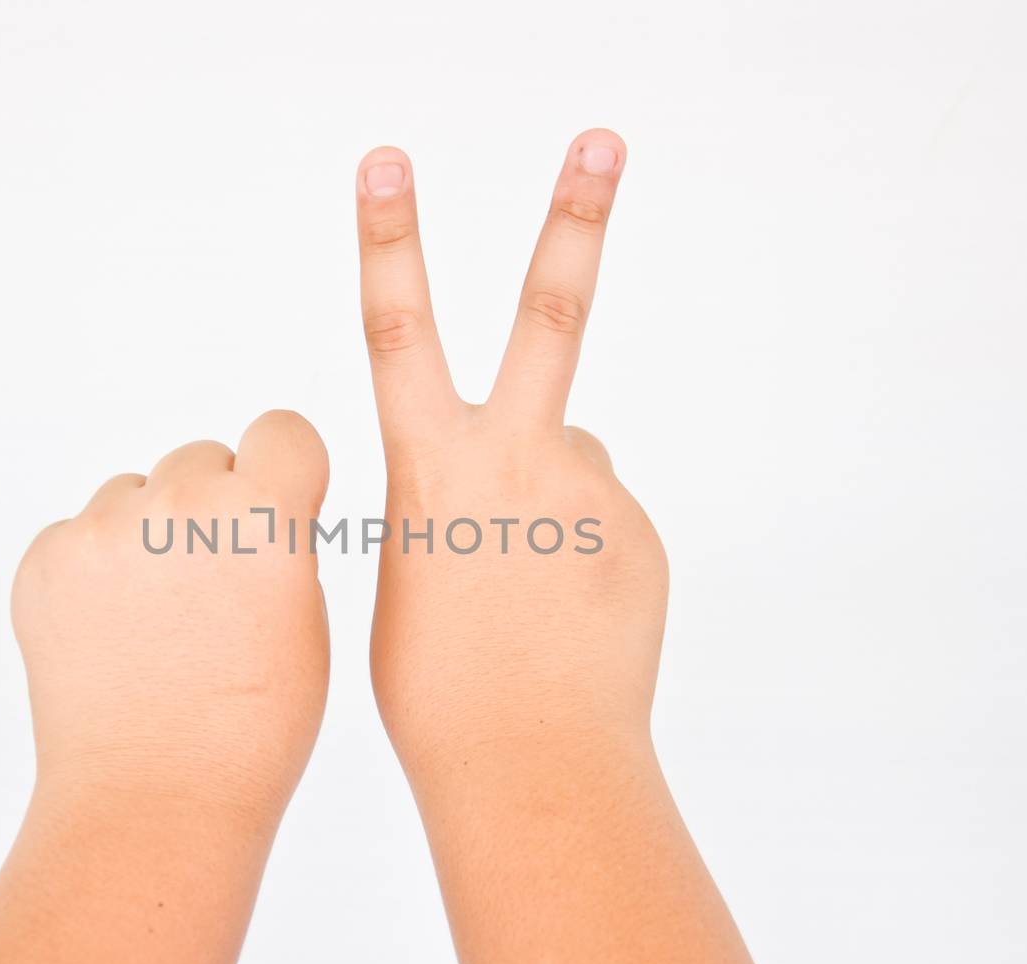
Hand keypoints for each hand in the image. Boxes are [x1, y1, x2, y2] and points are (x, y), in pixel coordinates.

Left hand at [11, 409, 330, 820]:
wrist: (156, 798)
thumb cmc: (251, 728)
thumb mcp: (306, 620)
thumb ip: (283, 541)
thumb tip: (252, 505)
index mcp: (263, 517)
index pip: (280, 429)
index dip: (282, 474)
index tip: (275, 515)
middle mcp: (179, 506)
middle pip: (202, 458)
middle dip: (211, 508)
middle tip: (211, 591)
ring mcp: (103, 531)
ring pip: (135, 492)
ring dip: (149, 534)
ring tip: (158, 622)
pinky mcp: (45, 560)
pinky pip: (80, 532)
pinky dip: (96, 571)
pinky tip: (115, 634)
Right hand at [355, 132, 792, 963]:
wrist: (531, 763)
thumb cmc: (437, 690)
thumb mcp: (412, 576)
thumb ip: (458, 498)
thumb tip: (532, 462)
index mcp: (431, 468)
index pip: (396, 329)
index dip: (388, 239)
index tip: (387, 161)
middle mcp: (518, 458)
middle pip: (548, 314)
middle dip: (574, 217)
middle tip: (603, 138)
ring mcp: (589, 492)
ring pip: (567, 458)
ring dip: (549, 501)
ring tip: (531, 592)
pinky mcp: (639, 532)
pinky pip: (600, 517)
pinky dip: (583, 553)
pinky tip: (566, 615)